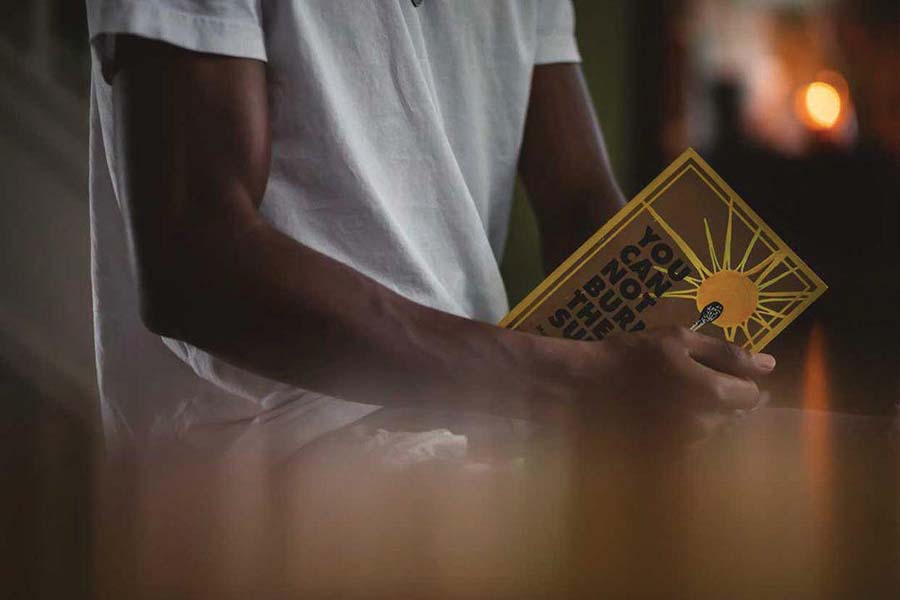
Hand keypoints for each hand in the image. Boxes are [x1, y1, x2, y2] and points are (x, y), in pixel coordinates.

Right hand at [569, 327, 774, 442]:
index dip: (743, 381)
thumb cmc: (629, 356)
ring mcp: (686, 446)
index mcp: (714, 395)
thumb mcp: (678, 340)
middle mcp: (706, 427)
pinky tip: (662, 413)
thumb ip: (726, 352)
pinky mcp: (666, 457)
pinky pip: (690, 442)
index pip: (753, 395)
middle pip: (735, 415)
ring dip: (705, 413)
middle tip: (699, 379)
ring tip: (677, 395)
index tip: (724, 370)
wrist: (582, 388)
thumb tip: (769, 364)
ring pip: (714, 430)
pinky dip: (684, 428)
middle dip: (726, 397)